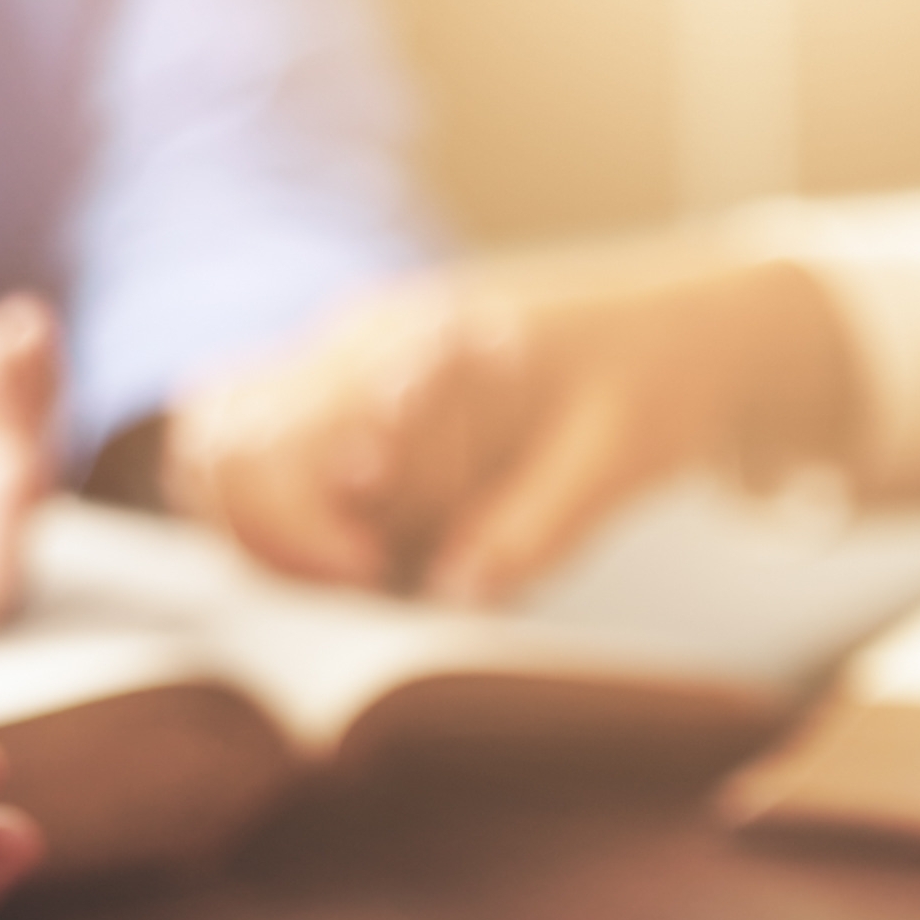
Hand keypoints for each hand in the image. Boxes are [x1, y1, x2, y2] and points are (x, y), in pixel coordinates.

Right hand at [163, 245, 855, 601]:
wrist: (701, 324)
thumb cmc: (664, 378)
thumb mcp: (621, 457)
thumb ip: (536, 523)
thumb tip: (452, 596)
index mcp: (409, 345)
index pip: (266, 435)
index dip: (292, 529)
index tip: (367, 577)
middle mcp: (359, 346)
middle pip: (218, 439)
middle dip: (266, 533)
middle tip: (364, 582)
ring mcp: (354, 366)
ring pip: (230, 443)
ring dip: (272, 524)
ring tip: (368, 568)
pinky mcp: (368, 397)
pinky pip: (281, 450)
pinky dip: (298, 512)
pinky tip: (376, 548)